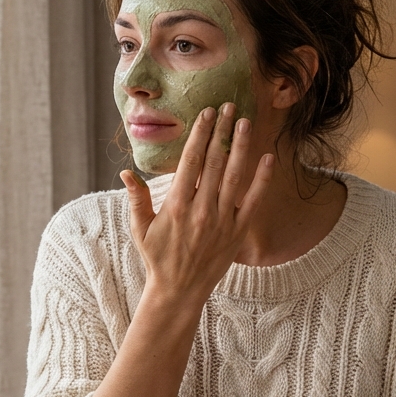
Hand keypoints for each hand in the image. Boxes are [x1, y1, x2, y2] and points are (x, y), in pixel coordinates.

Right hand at [119, 103, 273, 306]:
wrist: (180, 290)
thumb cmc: (157, 257)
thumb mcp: (141, 228)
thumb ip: (137, 198)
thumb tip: (126, 172)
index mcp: (177, 205)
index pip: (190, 161)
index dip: (199, 134)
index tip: (206, 114)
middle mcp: (201, 209)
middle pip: (214, 161)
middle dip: (221, 131)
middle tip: (228, 106)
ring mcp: (222, 220)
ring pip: (234, 175)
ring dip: (241, 146)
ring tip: (245, 122)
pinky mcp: (238, 231)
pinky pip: (254, 200)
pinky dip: (262, 179)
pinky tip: (268, 158)